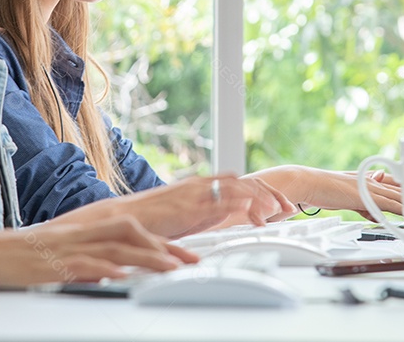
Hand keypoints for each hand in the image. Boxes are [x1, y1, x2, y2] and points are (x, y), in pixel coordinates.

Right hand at [0, 216, 196, 284]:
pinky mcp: (51, 261)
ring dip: (147, 256)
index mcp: (83, 230)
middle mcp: (80, 232)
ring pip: (115, 244)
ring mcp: (67, 245)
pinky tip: (123, 274)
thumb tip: (116, 273)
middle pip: (132, 232)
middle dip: (166, 246)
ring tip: (172, 268)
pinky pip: (83, 262)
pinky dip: (105, 267)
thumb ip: (87, 263)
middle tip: (193, 262)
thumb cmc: (17, 259)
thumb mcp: (59, 260)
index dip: (162, 241)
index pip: (132, 230)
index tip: (186, 255)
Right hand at [60, 174, 295, 238]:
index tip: (282, 205)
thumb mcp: (184, 218)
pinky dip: (238, 206)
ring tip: (275, 213)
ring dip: (259, 199)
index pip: (239, 183)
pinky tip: (252, 216)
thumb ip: (207, 215)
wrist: (114, 221)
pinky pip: (215, 202)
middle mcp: (197, 186)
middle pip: (243, 181)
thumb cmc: (146, 223)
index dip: (264, 192)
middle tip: (289, 207)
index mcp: (198, 188)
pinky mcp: (185, 205)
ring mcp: (190, 194)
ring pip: (234, 187)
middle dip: (269, 192)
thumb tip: (232, 220)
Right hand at [244, 165, 402, 220]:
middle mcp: (366, 181)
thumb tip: (369, 210)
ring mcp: (366, 187)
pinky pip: (388, 203)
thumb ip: (357, 202)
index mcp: (361, 180)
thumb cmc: (315, 189)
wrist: (303, 182)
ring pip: (397, 194)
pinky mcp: (363, 196)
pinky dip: (401, 209)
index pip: (389, 184)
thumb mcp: (341, 196)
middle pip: (398, 187)